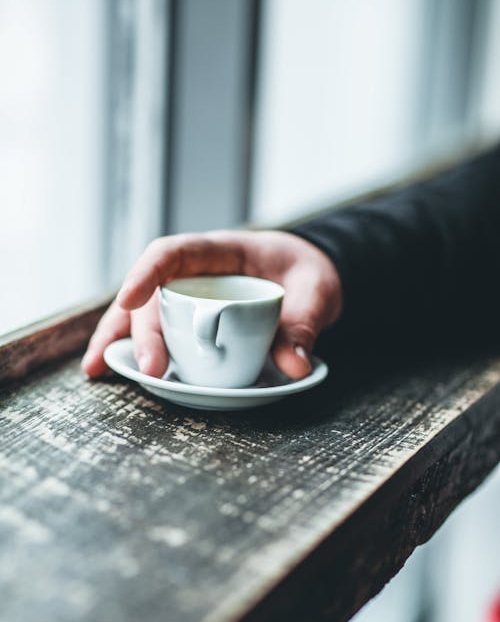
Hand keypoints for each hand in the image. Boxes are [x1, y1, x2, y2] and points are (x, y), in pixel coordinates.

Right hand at [81, 229, 342, 379]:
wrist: (309, 278)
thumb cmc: (309, 273)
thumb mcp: (317, 291)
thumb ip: (305, 323)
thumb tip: (293, 366)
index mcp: (220, 251)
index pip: (172, 252)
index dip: (147, 274)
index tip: (129, 299)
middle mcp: (195, 273)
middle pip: (154, 294)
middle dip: (143, 330)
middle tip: (152, 369)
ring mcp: (188, 297)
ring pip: (142, 313)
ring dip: (118, 339)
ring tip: (96, 369)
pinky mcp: (190, 321)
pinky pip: (157, 332)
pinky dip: (135, 350)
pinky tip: (114, 370)